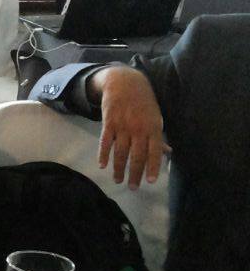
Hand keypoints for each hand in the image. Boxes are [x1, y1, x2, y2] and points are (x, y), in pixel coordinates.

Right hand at [90, 65, 167, 188]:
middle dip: (135, 173)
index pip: (154, 151)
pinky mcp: (108, 122)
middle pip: (137, 155)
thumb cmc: (144, 102)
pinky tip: (102, 165)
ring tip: (117, 180)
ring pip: (121, 152)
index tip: (150, 181)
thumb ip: (159, 136)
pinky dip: (103, 154)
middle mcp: (139, 129)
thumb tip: (168, 153)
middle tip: (133, 187)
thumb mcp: (156, 117)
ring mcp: (123, 126)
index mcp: (153, 128)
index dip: (152, 167)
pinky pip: (105, 142)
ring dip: (119, 168)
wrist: (125, 82)